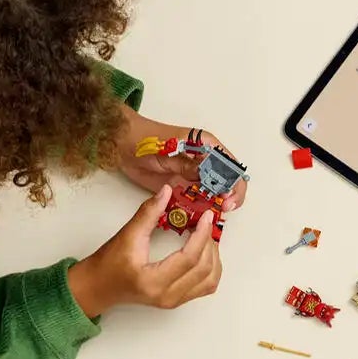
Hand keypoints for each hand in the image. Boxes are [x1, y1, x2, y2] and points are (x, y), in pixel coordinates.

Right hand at [68, 186, 223, 317]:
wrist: (99, 286)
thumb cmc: (108, 264)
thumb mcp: (127, 235)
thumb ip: (149, 213)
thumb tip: (167, 192)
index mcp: (154, 282)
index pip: (189, 258)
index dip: (202, 234)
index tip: (206, 217)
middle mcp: (167, 296)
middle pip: (204, 269)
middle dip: (210, 242)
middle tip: (206, 222)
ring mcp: (174, 301)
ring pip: (210, 280)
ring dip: (214, 257)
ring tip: (206, 236)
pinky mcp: (177, 300)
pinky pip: (206, 286)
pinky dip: (211, 268)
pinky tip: (205, 252)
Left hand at [111, 110, 249, 213]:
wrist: (123, 145)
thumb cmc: (146, 140)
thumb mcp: (170, 151)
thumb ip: (189, 164)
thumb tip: (207, 176)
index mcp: (207, 147)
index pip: (231, 167)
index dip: (234, 185)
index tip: (227, 198)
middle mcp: (203, 162)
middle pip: (225, 183)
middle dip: (225, 198)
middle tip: (220, 209)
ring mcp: (192, 175)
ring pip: (211, 195)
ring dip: (211, 207)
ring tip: (208, 216)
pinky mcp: (180, 187)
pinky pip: (193, 201)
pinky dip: (196, 211)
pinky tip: (195, 218)